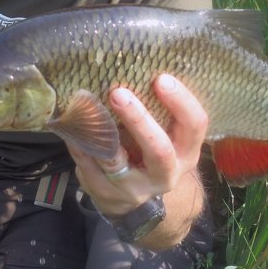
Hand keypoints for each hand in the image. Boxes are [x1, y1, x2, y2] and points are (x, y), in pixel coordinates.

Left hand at [69, 74, 206, 244]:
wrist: (139, 203)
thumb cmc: (151, 153)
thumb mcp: (165, 135)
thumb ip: (157, 110)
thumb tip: (130, 65)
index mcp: (186, 151)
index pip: (195, 126)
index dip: (181, 102)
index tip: (161, 78)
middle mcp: (167, 174)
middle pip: (159, 150)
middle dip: (138, 120)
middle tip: (118, 93)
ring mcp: (137, 189)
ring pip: (118, 164)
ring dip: (100, 135)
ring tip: (86, 108)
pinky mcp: (109, 197)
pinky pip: (90, 170)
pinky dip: (79, 148)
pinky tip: (72, 130)